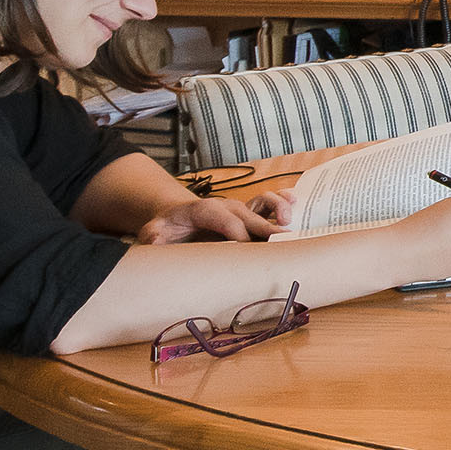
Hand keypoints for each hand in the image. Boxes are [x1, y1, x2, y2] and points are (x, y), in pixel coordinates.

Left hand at [142, 189, 291, 242]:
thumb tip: (155, 242)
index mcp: (202, 210)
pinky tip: (298, 203)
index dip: (236, 233)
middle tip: (280, 242)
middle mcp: (225, 206)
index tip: (245, 248)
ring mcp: (240, 209)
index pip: (222, 219)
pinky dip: (285, 201)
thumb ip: (153, 238)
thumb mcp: (153, 233)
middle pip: (248, 214)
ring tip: (288, 222)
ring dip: (278, 209)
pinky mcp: (249, 215)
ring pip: (263, 202)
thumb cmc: (166, 229)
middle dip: (265, 228)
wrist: (174, 218)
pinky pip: (270, 204)